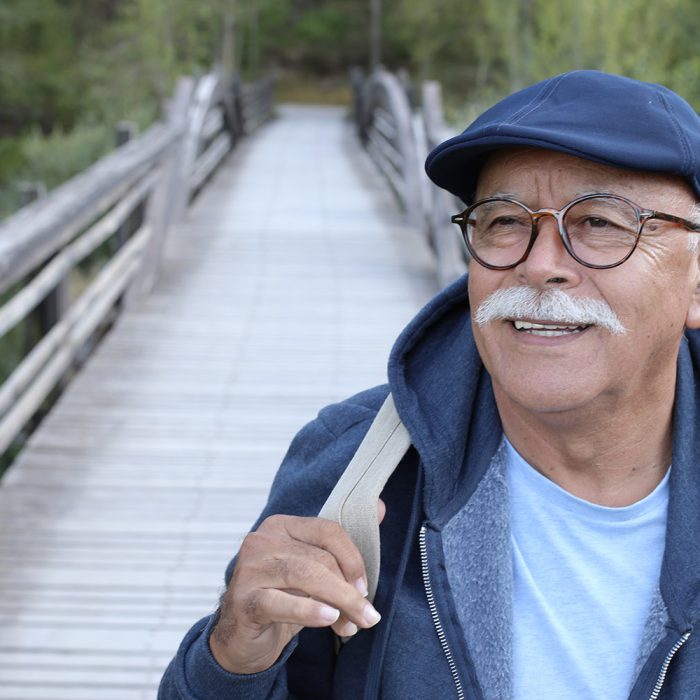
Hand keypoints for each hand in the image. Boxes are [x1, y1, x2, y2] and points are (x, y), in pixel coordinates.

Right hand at [209, 500, 385, 673]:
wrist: (242, 638)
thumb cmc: (282, 599)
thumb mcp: (313, 570)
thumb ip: (342, 543)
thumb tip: (381, 507)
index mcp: (280, 526)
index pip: (327, 531)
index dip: (352, 558)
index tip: (365, 587)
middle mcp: (262, 541)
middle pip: (319, 557)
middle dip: (348, 590)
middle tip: (366, 616)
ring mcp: (249, 570)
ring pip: (304, 576)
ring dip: (338, 601)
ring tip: (354, 624)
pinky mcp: (243, 601)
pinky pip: (280, 602)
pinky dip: (308, 611)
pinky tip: (329, 619)